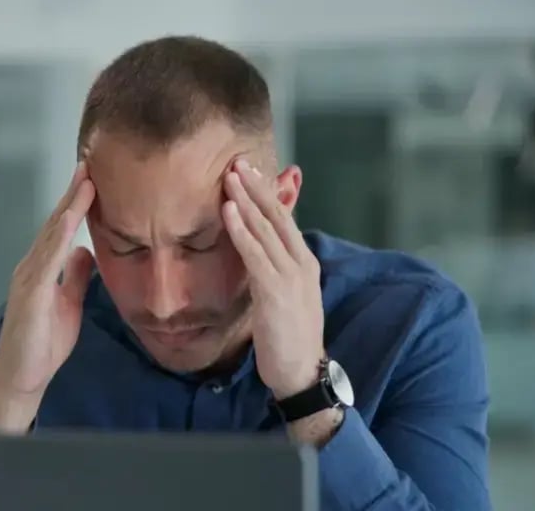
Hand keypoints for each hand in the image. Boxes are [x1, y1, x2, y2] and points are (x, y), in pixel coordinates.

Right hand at [0, 162, 94, 430]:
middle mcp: (33, 266)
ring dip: (68, 206)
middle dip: (73, 193)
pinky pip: (46, 260)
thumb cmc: (42, 343)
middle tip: (89, 163)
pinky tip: (70, 218)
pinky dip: (58, 236)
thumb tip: (86, 252)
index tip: (93, 177)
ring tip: (85, 180)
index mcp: (43, 268)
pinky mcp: (30, 293)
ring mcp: (29, 277)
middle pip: (55, 223)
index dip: (77, 203)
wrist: (22, 378)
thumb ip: (75, 277)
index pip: (62, 229)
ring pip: (51, 234)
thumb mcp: (69, 303)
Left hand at [222, 160, 323, 399]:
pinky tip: (229, 211)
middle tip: (236, 162)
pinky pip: (255, 254)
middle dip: (256, 188)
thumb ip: (273, 269)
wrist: (302, 372)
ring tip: (229, 177)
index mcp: (305, 262)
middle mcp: (302, 263)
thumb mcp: (285, 296)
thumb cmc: (290, 336)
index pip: (284, 220)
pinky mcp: (275, 290)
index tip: (249, 173)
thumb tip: (257, 251)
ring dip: (245, 200)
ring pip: (266, 229)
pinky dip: (241, 230)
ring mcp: (291, 275)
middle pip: (277, 216)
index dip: (266, 195)